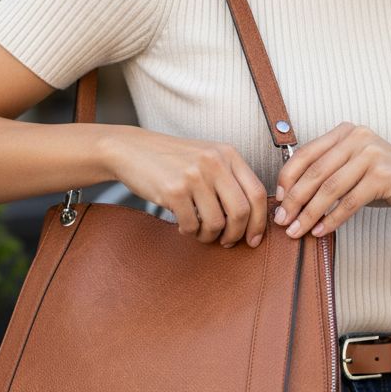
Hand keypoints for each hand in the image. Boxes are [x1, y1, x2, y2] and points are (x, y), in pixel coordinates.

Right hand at [105, 125, 268, 247]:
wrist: (131, 149)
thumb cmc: (172, 160)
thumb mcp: (207, 158)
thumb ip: (229, 179)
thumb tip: (252, 219)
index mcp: (228, 154)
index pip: (257, 192)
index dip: (260, 221)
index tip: (254, 239)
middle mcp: (214, 162)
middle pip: (241, 211)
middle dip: (236, 234)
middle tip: (226, 242)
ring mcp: (194, 175)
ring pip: (216, 223)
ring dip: (209, 236)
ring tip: (199, 231)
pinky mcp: (174, 190)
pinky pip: (191, 225)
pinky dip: (189, 232)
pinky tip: (182, 225)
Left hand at [273, 122, 390, 238]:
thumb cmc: (384, 180)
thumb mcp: (353, 168)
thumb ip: (327, 172)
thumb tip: (288, 195)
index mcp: (345, 132)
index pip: (306, 153)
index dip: (287, 178)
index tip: (278, 199)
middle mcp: (357, 138)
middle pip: (315, 172)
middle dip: (294, 199)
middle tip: (282, 221)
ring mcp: (371, 155)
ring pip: (329, 189)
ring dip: (309, 213)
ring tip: (297, 231)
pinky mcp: (383, 176)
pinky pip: (349, 202)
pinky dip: (332, 219)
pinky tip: (321, 231)